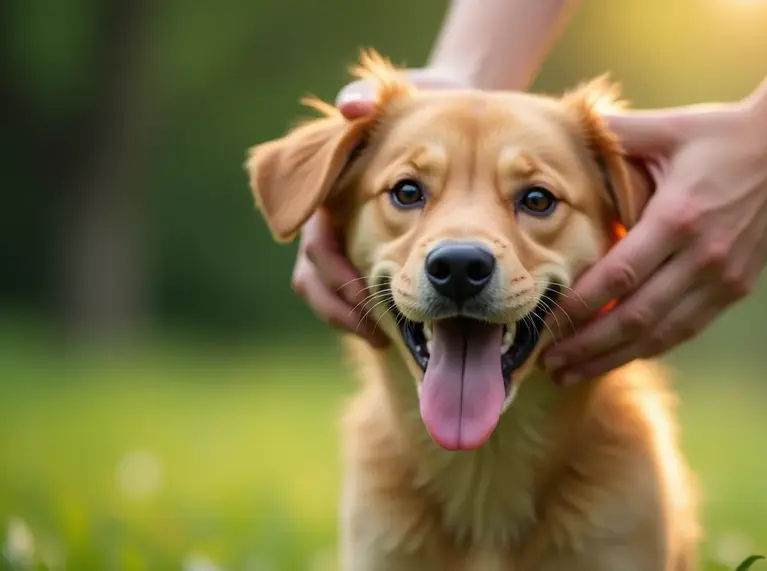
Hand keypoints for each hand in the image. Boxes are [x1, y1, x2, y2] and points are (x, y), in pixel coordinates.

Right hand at [291, 67, 468, 345]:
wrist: (448, 120)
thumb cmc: (419, 109)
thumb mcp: (399, 100)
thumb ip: (369, 98)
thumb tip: (353, 106)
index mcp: (327, 185)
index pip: (314, 233)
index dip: (332, 263)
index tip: (362, 291)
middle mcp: (327, 217)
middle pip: (313, 273)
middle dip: (341, 301)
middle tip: (372, 322)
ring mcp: (342, 241)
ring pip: (324, 292)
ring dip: (350, 316)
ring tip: (382, 334)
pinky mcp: (366, 262)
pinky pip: (349, 302)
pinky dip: (363, 318)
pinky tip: (389, 334)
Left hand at [541, 96, 766, 382]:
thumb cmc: (721, 132)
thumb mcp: (666, 127)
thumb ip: (613, 133)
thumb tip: (562, 128)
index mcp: (678, 217)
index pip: (620, 276)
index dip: (580, 306)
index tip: (546, 323)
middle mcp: (703, 256)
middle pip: (636, 318)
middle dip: (587, 347)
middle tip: (549, 363)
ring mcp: (724, 277)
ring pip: (661, 334)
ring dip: (614, 357)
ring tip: (573, 372)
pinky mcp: (738, 286)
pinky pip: (686, 327)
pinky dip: (649, 346)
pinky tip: (618, 355)